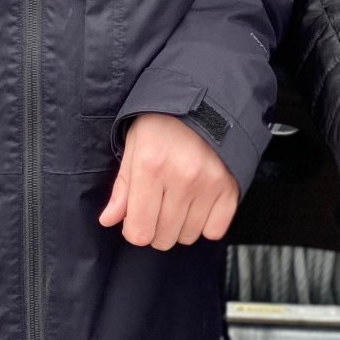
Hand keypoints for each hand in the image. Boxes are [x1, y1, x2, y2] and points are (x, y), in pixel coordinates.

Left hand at [100, 114, 238, 249]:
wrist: (204, 101)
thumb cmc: (162, 123)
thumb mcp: (134, 147)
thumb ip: (122, 187)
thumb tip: (109, 220)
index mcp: (150, 167)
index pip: (139, 232)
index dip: (134, 229)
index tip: (138, 216)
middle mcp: (181, 178)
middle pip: (163, 238)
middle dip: (156, 229)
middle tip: (159, 206)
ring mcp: (209, 184)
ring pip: (188, 236)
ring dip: (180, 227)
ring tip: (179, 201)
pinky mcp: (230, 187)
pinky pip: (215, 231)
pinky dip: (206, 225)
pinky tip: (199, 206)